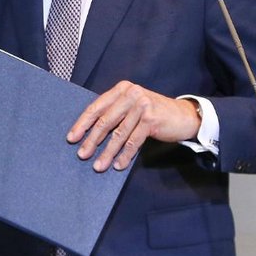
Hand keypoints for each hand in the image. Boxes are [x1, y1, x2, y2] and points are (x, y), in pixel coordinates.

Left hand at [67, 81, 200, 171]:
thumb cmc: (153, 113)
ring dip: (107, 152)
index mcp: (121, 89)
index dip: (83, 124)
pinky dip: (125, 155)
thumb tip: (89, 132)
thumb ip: (115, 112)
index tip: (71, 138)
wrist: (184, 116)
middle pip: (105, 121)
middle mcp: (130, 94)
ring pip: (118, 134)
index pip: (96, 107)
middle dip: (92, 140)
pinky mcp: (151, 119)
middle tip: (82, 155)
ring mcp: (142, 106)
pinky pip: (133, 142)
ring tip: (98, 166)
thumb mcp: (132, 106)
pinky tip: (118, 165)